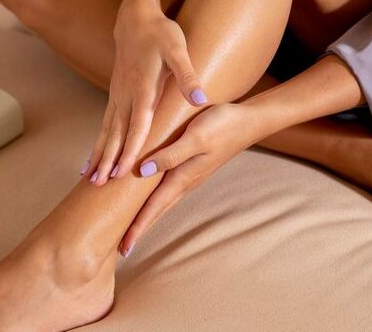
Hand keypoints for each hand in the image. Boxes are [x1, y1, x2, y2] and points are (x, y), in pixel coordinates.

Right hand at [81, 0, 207, 185]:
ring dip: (97, 154)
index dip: (131, 149)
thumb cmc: (160, 34)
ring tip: (87, 177)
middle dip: (107, 160)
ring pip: (106, 131)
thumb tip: (201, 99)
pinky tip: (92, 156)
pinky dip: (98, 142)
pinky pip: (105, 124)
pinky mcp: (114, 95)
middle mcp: (125, 95)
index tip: (122, 171)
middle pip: (115, 134)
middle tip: (98, 185)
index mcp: (142, 88)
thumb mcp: (178, 50)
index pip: (137, 126)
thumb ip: (188, 76)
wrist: (135, 18)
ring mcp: (116, 95)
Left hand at [119, 103, 260, 256]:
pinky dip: (155, 199)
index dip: (137, 227)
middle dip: (139, 229)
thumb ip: (170, 155)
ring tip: (132, 229)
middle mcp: (185, 181)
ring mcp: (190, 175)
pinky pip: (168, 189)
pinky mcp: (192, 166)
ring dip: (147, 216)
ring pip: (163, 202)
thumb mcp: (195, 137)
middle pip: (157, 211)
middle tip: (122, 249)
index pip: (154, 208)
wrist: (250, 120)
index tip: (124, 248)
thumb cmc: (222, 125)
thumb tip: (142, 171)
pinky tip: (150, 198)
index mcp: (183, 177)